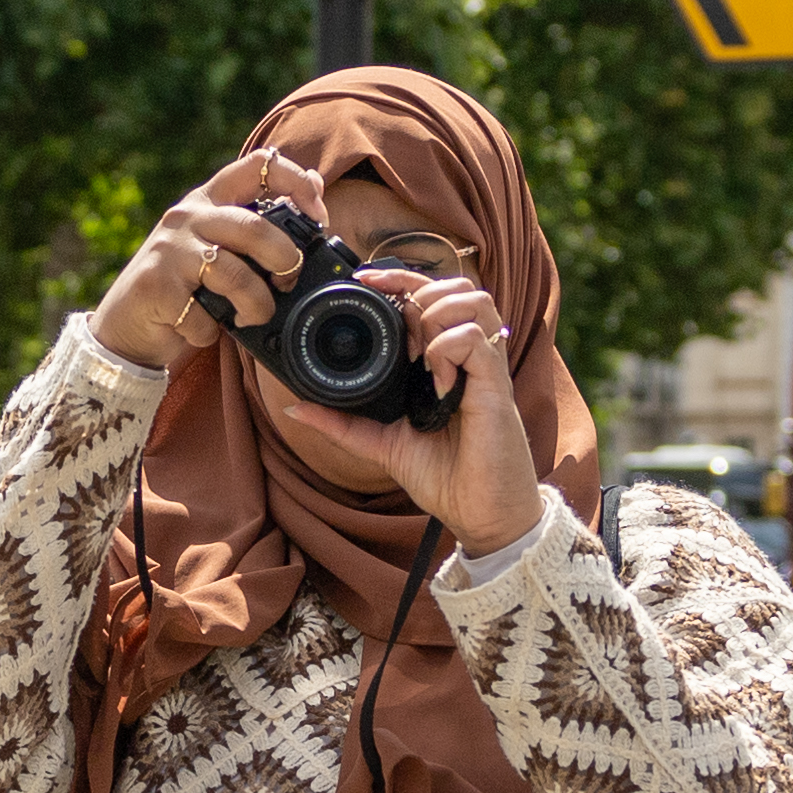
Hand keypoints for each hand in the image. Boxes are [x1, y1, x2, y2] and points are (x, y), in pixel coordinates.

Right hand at [91, 149, 328, 371]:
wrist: (125, 324)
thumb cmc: (185, 285)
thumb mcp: (221, 245)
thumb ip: (259, 221)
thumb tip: (316, 182)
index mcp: (209, 199)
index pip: (259, 165)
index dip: (297, 183)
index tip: (318, 217)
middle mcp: (188, 216)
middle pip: (253, 227)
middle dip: (284, 260)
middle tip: (288, 282)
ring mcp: (169, 250)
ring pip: (232, 273)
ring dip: (256, 304)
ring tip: (255, 316)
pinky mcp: (155, 286)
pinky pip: (202, 314)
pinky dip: (212, 331)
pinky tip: (204, 329)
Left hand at [260, 268, 543, 559]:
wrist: (480, 515)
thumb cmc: (446, 478)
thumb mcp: (383, 445)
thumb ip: (344, 424)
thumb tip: (295, 409)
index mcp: (446, 360)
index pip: (431, 294)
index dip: (400, 277)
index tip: (365, 281)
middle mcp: (470, 356)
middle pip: (456, 284)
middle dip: (418, 291)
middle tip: (398, 333)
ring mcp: (486, 367)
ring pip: (473, 299)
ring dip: (436, 315)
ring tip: (419, 354)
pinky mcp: (496, 385)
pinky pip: (474, 339)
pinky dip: (446, 350)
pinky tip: (436, 382)